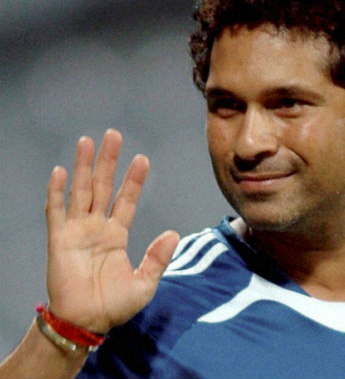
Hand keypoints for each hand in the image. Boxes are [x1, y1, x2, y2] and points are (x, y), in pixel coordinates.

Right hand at [44, 129, 178, 333]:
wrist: (86, 323)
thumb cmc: (115, 305)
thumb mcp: (145, 282)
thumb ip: (158, 257)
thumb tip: (174, 233)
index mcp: (116, 234)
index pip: (126, 199)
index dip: (133, 180)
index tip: (142, 159)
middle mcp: (96, 227)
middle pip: (103, 186)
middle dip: (108, 161)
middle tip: (114, 135)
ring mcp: (77, 231)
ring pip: (81, 191)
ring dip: (84, 166)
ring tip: (88, 141)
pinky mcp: (59, 240)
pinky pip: (56, 212)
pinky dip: (56, 192)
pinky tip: (60, 172)